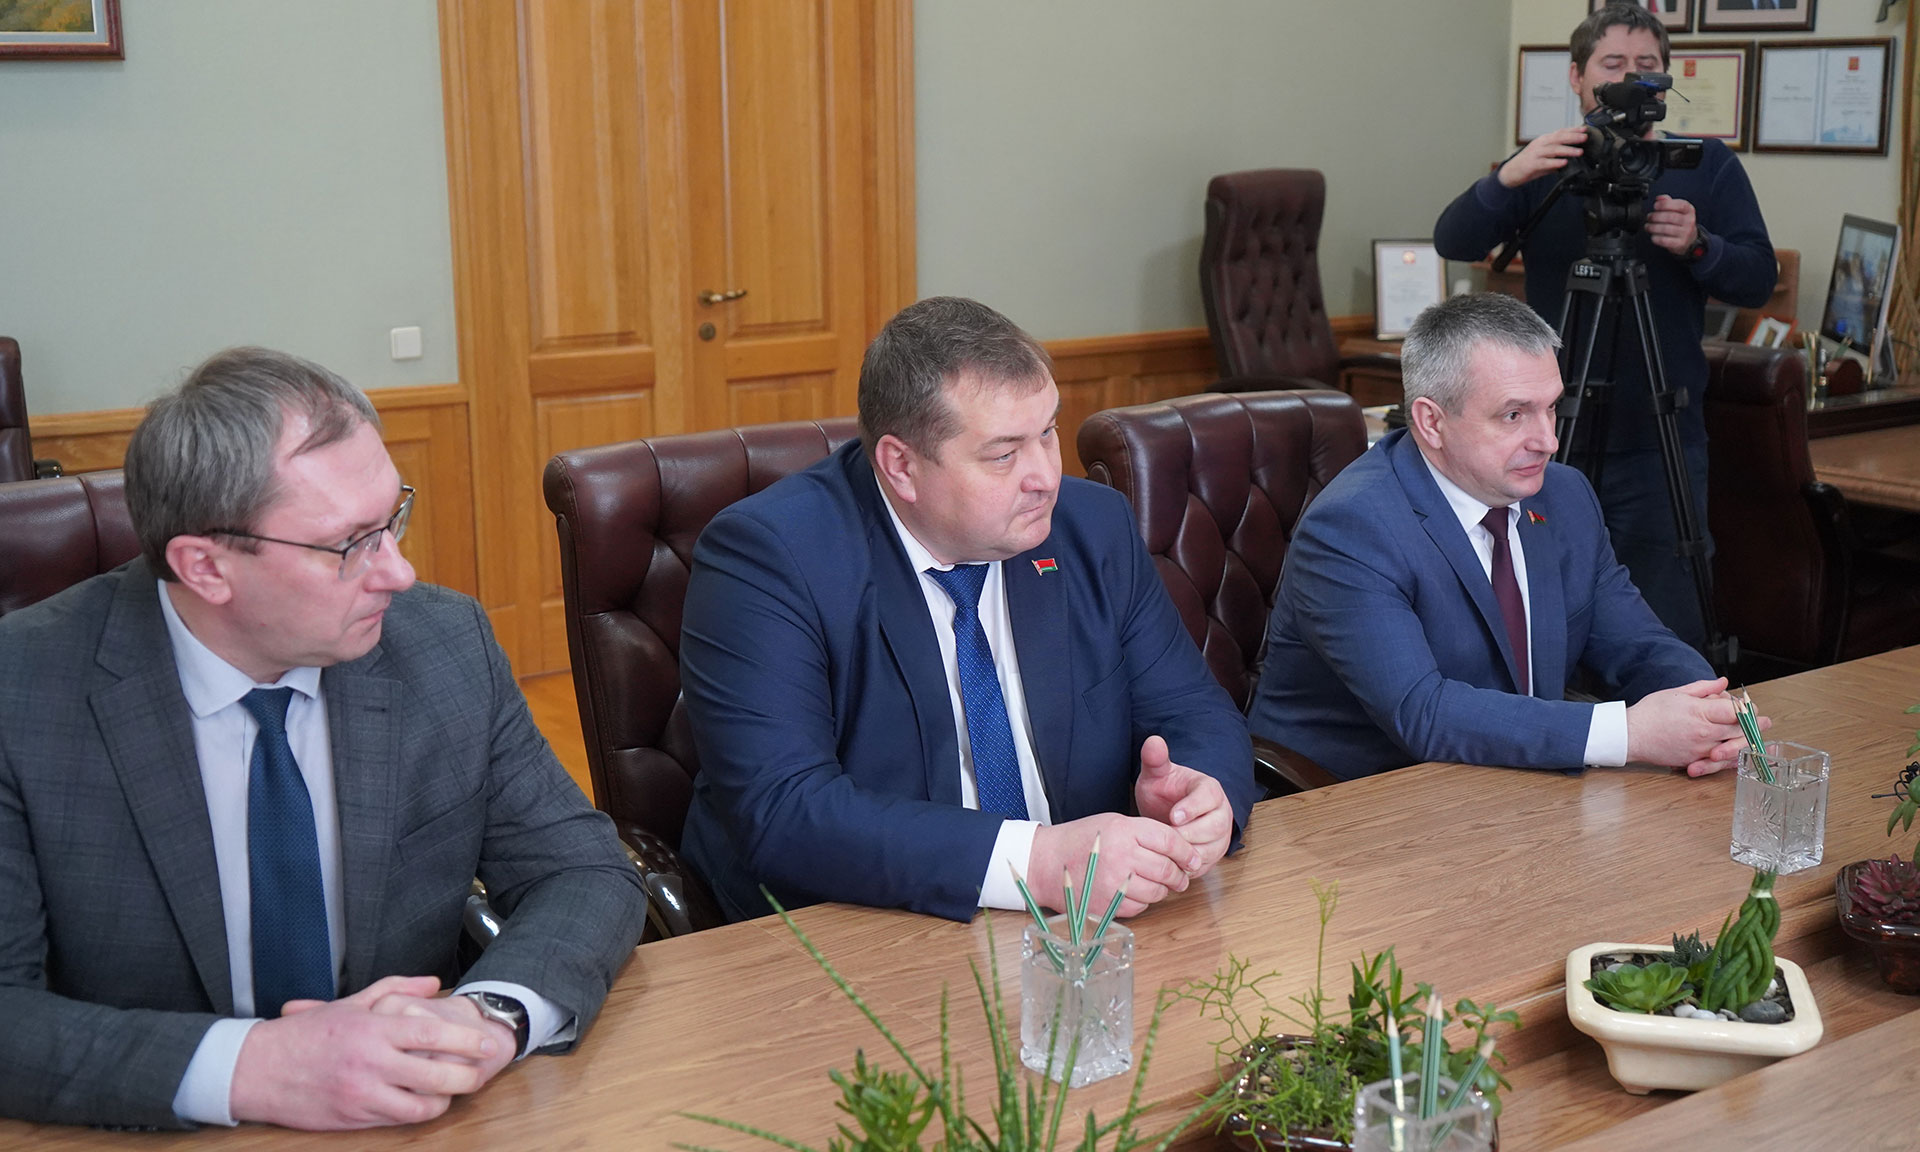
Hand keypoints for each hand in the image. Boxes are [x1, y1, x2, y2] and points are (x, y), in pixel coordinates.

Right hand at [230, 975, 507, 1129]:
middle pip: (434, 1076)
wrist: (256, 1070)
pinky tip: (422, 1103)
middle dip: (465, 1076)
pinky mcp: (352, 1118)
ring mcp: (361, 1094)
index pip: (431, 1035)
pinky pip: (395, 1120)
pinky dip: (415, 1113)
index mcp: (372, 1029)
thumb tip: (434, 984)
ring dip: (443, 1101)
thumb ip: (396, 989)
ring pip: (419, 1107)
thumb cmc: (305, 1034)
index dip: (465, 1041)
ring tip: (452, 1091)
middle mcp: (370, 1063)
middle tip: (479, 1073)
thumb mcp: (350, 1003)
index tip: (485, 1043)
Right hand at [1029, 812, 1198, 920]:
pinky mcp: (1108, 904)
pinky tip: (1134, 891)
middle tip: (1180, 876)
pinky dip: (1143, 901)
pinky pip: (1140, 906)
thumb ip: (1146, 834)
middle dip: (1179, 875)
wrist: (1046, 862)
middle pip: (1167, 869)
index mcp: (1125, 830)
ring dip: (1162, 890)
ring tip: (1157, 884)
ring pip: (1157, 891)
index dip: (1187, 852)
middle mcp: (1122, 856)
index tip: (1193, 859)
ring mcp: (1114, 883)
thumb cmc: (1082, 839)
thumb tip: (1180, 852)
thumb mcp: (1114, 823)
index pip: (1170, 841)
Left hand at [1132, 735, 1232, 873]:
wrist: (1169, 810)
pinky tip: (1168, 863)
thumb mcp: (1157, 773)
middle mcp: (1221, 813)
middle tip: (1166, 838)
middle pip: (1214, 828)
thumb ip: (1155, 759)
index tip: (1173, 816)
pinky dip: (1186, 867)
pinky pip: (1204, 866)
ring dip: (1187, 853)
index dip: (1192, 808)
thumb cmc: (1165, 790)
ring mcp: (1219, 836)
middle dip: (1188, 835)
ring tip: (1164, 851)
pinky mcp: (1213, 855)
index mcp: (1210, 790)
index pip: (1208, 799)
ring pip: (1210, 850)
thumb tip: (1153, 741)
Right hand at [1498, 127, 1586, 188]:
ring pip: (1553, 149)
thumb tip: (1573, 154)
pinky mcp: (1532, 164)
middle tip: (1584, 138)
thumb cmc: (1528, 164)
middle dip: (1572, 137)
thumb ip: (1557, 154)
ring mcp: (1535, 154)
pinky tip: (1564, 163)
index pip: (1560, 132)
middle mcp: (1540, 144)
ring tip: (1578, 152)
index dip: (1572, 130)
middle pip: (1558, 138)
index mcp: (1543, 140)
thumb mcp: (1544, 155)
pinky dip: (1555, 162)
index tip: (1584, 129)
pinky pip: (1545, 163)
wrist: (1511, 172)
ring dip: (1567, 150)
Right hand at [1624, 677, 1765, 775]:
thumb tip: (1723, 683)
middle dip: (1755, 725)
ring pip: (1735, 748)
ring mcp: (1701, 749)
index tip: (1752, 705)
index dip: (1748, 708)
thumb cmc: (1650, 712)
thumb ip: (1704, 688)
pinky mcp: (1695, 760)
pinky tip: (1741, 754)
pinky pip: (1721, 762)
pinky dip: (1734, 757)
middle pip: (1740, 730)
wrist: (1631, 735)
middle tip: (1766, 722)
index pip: (1736, 710)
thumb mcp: (1677, 692)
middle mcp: (1704, 732)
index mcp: (1700, 712)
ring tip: (1759, 739)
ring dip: (1749, 742)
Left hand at [1647, 195, 1698, 256]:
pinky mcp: (1679, 244)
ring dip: (1653, 227)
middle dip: (1656, 216)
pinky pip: (1664, 240)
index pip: (1679, 205)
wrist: (1689, 239)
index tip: (1655, 206)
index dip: (1665, 205)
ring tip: (1648, 226)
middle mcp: (1689, 221)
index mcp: (1689, 210)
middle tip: (1649, 217)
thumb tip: (1659, 198)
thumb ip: (1668, 202)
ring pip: (1666, 229)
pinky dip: (1655, 238)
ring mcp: (1685, 233)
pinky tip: (1653, 235)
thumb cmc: (1680, 223)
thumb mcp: (1678, 210)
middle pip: (1670, 217)